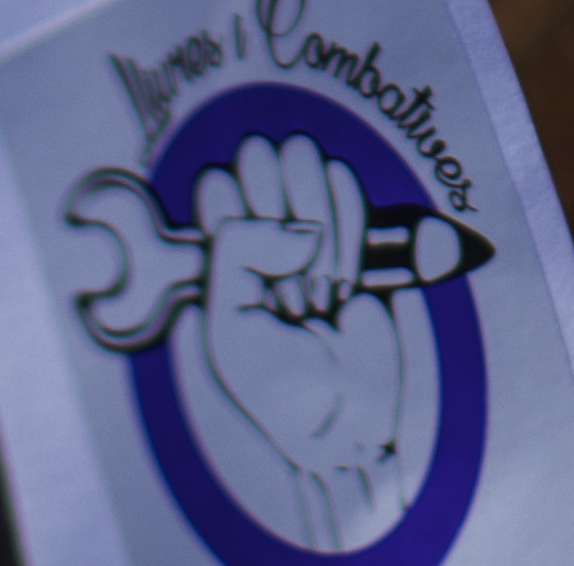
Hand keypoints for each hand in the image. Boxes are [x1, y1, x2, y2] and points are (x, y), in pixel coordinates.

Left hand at [189, 134, 432, 552]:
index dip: (236, 210)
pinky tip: (344, 276)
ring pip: (305, 160)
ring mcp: (309, 223)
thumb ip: (236, 253)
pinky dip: (349, 226)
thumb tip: (297, 223)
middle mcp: (259, 228)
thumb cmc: (279, 384)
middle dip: (276, 210)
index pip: (216, 182)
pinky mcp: (357, 226)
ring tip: (316, 290)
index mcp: (218, 254)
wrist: (348, 417)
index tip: (252, 271)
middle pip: (260, 156)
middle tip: (286, 283)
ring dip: (315, 226)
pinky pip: (348, 184)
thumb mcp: (228, 330)